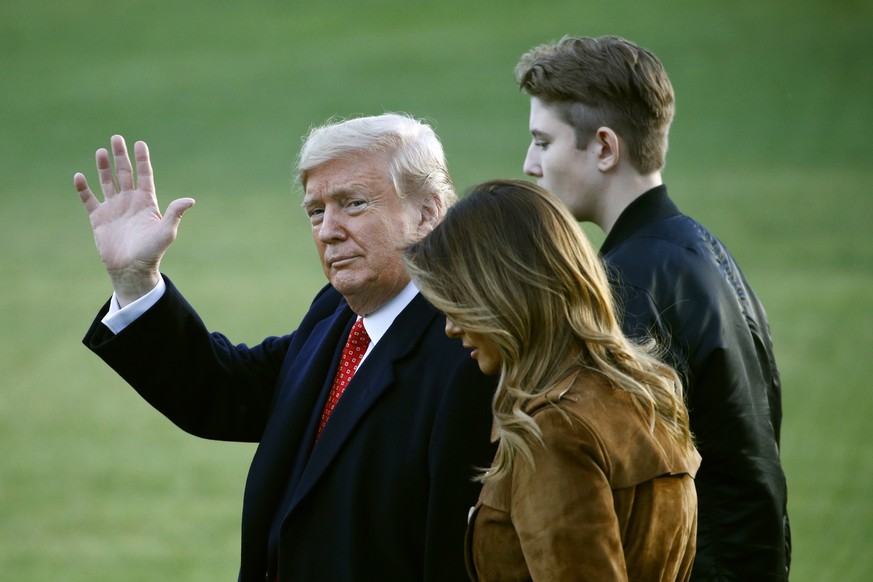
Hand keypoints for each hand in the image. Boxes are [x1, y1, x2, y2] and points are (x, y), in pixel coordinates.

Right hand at [75, 135, 194, 306]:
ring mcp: (114, 208)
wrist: (131, 269)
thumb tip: (190, 200)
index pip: (144, 175)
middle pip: (125, 173)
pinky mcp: (98, 218)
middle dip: (121, 156)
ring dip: (103, 167)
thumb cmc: (152, 252)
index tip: (139, 143)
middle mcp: (130, 202)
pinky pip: (89, 199)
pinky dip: (83, 188)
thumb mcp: (166, 232)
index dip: (142, 159)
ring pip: (107, 182)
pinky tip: (79, 176)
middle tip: (116, 138)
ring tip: (101, 151)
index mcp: (146, 202)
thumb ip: (175, 213)